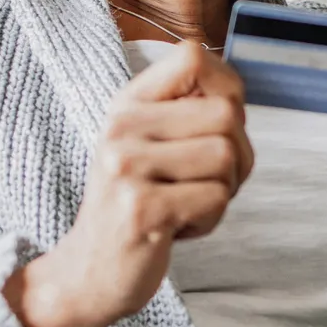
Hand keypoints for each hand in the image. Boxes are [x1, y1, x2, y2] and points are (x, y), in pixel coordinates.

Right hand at [5, 42, 253, 326]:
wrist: (88, 271)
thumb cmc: (134, 204)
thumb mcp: (147, 144)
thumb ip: (186, 112)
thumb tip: (237, 93)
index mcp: (126, 104)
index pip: (192, 56)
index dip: (227, 87)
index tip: (219, 124)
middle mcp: (121, 128)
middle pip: (225, 113)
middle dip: (237, 155)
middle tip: (207, 182)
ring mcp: (128, 168)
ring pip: (226, 156)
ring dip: (223, 190)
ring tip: (188, 204)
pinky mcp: (142, 210)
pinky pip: (216, 199)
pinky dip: (210, 219)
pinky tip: (178, 228)